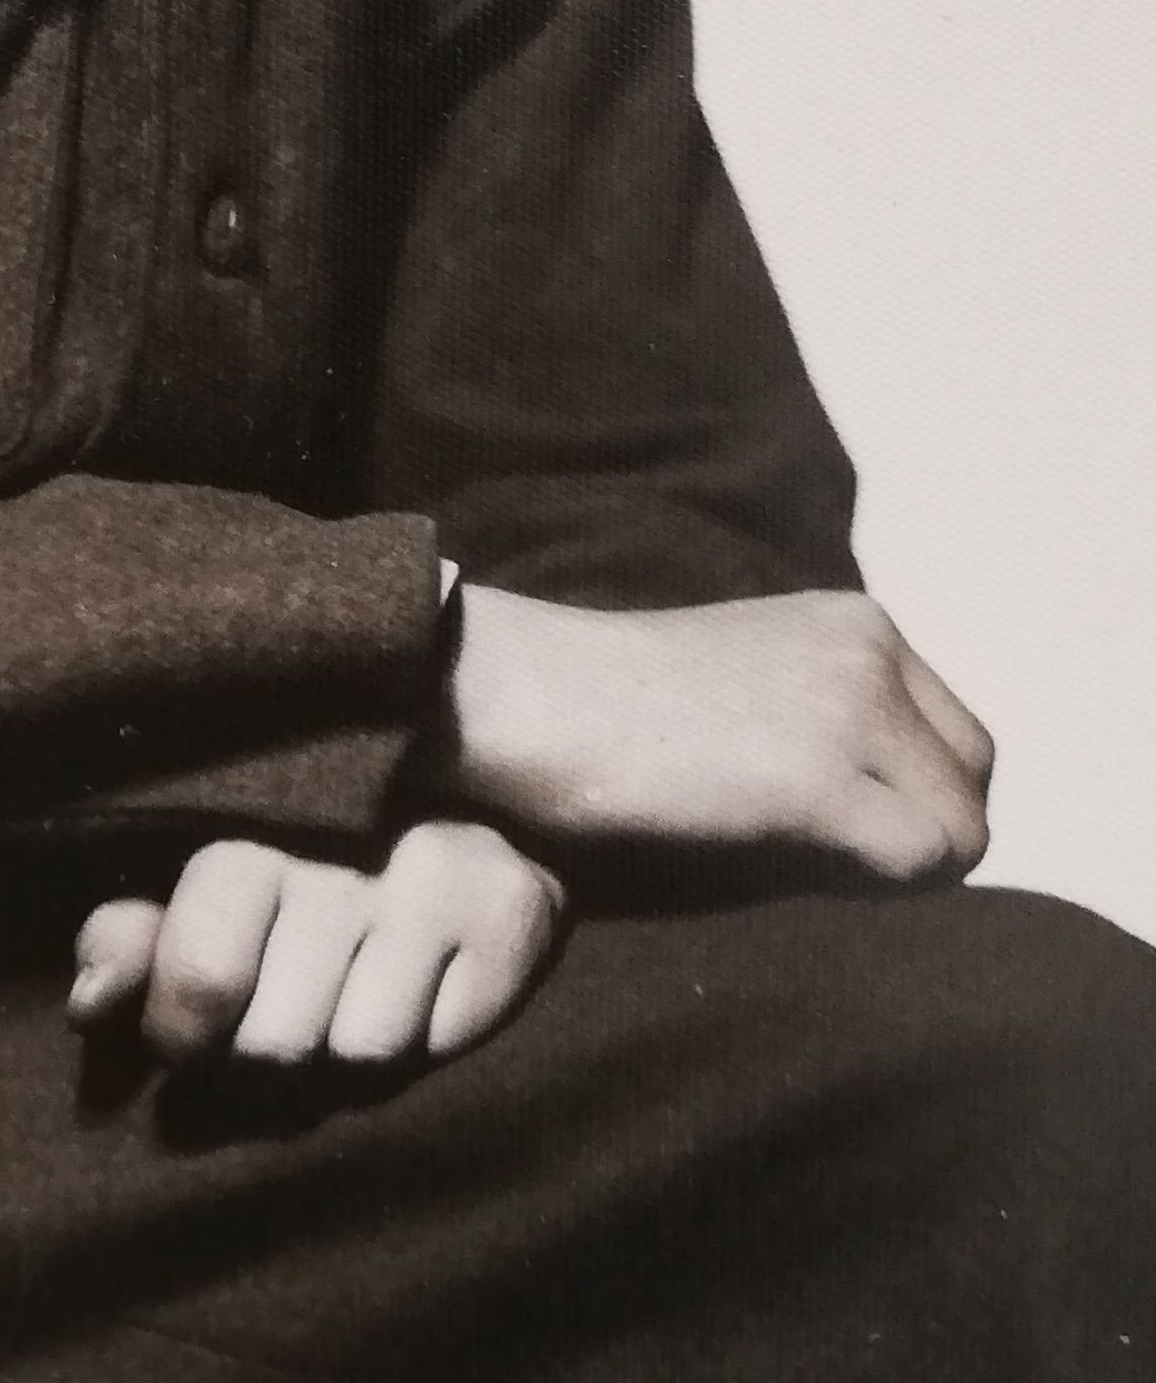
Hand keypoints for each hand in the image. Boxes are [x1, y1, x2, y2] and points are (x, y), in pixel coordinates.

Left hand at [67, 820, 562, 1066]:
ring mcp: (420, 870)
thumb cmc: (310, 896)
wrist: (481, 829)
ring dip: (348, 1060)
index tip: (187, 1035)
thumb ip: (132, 944)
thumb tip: (92, 1000)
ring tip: (354, 1002)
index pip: (195, 973)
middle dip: (269, 1064)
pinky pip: (434, 1042)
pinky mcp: (505, 906)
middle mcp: (326, 841)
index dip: (182, 1029)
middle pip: (271, 1040)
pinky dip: (423, 1042)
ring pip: (353, 1052)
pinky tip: (423, 992)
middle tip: (285, 1025)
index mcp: (235, 830)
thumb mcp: (204, 920)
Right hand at [448, 586, 992, 881]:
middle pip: (974, 782)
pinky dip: (873, 890)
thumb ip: (844, 722)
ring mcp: (850, 709)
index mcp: (860, 623)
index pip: (959, 738)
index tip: (839, 818)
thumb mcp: (764, 685)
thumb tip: (918, 828)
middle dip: (924, 832)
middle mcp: (872, 651)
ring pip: (961, 833)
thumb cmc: (626, 709)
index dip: (915, 797)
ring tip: (805, 861)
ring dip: (901, 870)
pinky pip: (919, 864)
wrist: (538, 698)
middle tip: (831, 854)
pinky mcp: (819, 778)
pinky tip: (792, 867)